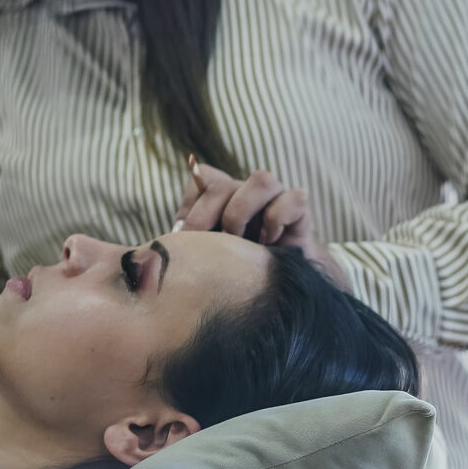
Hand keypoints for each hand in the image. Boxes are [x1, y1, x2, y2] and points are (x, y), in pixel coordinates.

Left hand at [173, 159, 348, 288]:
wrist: (278, 293)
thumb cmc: (236, 274)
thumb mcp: (205, 256)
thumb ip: (187, 242)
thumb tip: (167, 238)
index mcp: (223, 197)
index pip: (202, 176)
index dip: (191, 204)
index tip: (184, 235)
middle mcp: (248, 192)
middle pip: (224, 182)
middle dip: (207, 215)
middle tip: (205, 244)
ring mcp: (276, 198)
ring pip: (262, 179)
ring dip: (242, 213)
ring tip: (239, 242)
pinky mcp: (300, 211)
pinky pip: (294, 199)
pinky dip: (277, 220)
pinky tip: (269, 244)